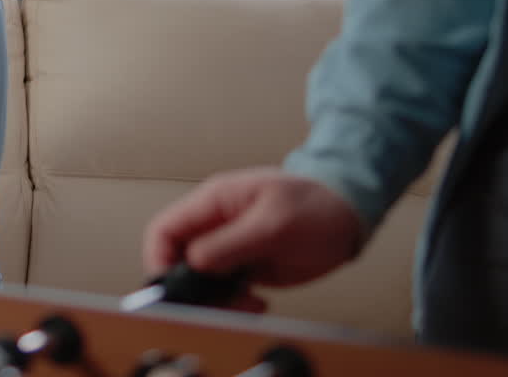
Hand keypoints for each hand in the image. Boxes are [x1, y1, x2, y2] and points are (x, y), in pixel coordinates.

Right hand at [142, 167, 363, 309]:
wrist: (348, 213)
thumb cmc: (316, 204)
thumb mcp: (273, 223)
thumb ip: (231, 242)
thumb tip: (193, 261)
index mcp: (214, 202)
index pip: (165, 228)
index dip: (158, 258)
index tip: (169, 286)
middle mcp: (215, 225)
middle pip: (177, 259)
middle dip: (189, 287)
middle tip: (214, 303)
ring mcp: (229, 246)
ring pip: (199, 279)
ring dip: (214, 299)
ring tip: (244, 304)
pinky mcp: (244, 265)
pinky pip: (224, 289)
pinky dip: (233, 303)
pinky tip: (256, 302)